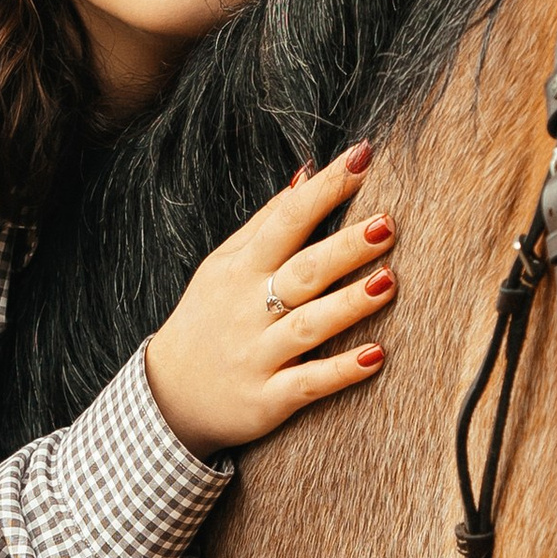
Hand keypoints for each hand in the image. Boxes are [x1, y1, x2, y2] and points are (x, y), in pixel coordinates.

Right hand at [144, 145, 397, 456]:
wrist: (167, 398)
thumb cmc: (207, 320)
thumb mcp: (223, 266)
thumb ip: (266, 222)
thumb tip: (307, 174)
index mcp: (241, 269)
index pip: (287, 219)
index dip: (325, 189)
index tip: (363, 158)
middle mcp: (248, 309)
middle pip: (302, 272)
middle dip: (344, 248)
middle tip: (387, 225)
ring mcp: (257, 355)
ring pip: (307, 326)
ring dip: (348, 305)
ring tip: (389, 281)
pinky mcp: (267, 399)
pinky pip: (308, 383)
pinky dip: (341, 371)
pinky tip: (377, 356)